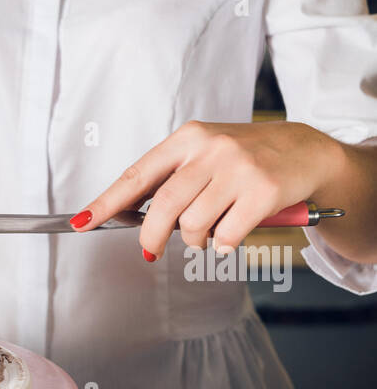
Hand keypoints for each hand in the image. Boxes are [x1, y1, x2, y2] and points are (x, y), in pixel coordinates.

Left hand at [68, 119, 346, 260]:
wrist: (305, 149)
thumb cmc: (247, 155)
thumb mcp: (205, 152)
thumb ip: (173, 177)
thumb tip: (131, 214)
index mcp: (187, 137)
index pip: (137, 175)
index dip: (106, 202)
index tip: (82, 221)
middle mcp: (210, 149)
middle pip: (163, 207)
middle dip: (151, 237)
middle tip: (151, 251)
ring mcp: (238, 170)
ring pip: (194, 225)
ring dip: (196, 240)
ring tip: (209, 233)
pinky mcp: (263, 192)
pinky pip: (227, 236)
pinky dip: (223, 245)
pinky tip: (232, 234)